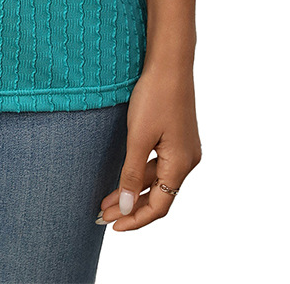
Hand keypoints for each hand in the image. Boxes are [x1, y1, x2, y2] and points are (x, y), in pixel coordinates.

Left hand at [97, 62, 201, 229]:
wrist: (169, 63)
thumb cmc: (154, 96)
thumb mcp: (138, 136)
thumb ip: (132, 173)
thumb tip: (125, 206)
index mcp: (181, 164)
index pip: (159, 206)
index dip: (136, 219)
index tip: (112, 226)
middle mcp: (187, 160)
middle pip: (158, 196)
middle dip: (130, 207)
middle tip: (101, 215)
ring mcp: (184, 149)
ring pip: (157, 180)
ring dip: (132, 190)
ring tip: (105, 199)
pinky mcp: (177, 137)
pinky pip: (158, 165)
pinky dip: (140, 174)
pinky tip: (123, 177)